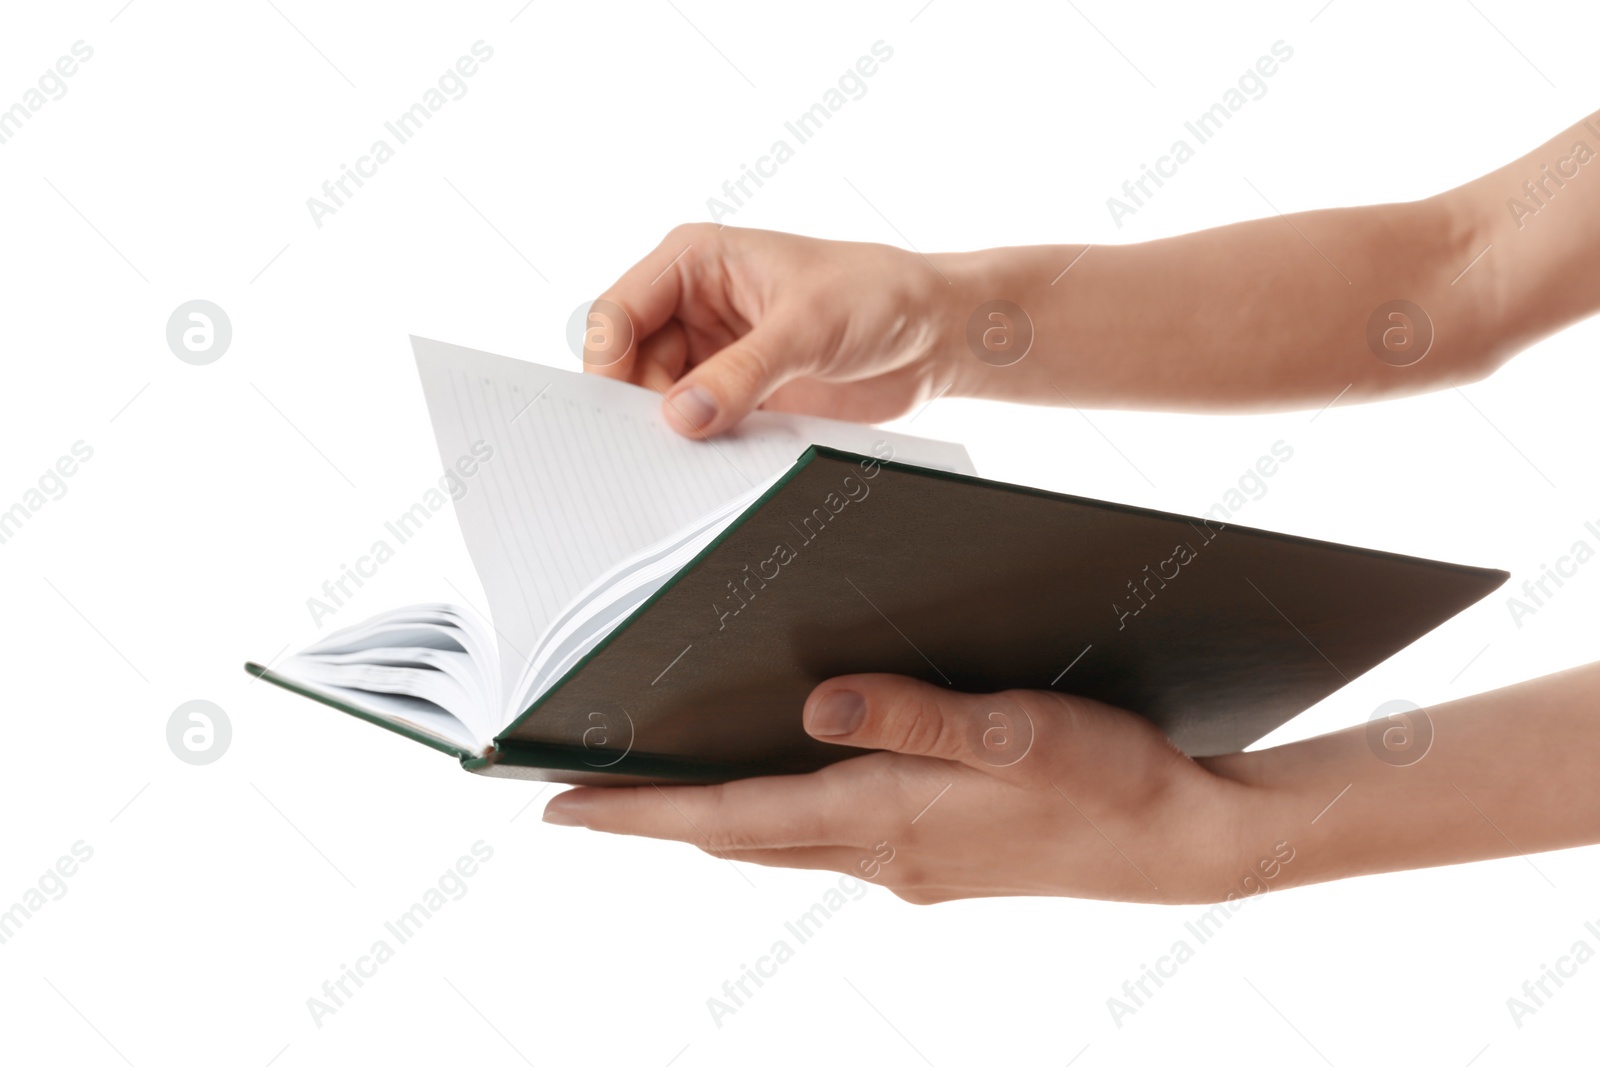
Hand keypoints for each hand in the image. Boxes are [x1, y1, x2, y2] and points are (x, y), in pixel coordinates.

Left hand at [540, 674, 1259, 904]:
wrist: (1185, 845)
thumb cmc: (1109, 777)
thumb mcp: (1016, 729)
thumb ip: (912, 715)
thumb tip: (813, 704)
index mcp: (886, 816)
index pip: (728, 817)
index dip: (639, 814)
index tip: (558, 806)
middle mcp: (883, 853)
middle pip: (739, 835)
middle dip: (658, 818)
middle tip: (586, 792)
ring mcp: (910, 866)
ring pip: (783, 841)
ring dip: (717, 818)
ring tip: (665, 786)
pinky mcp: (939, 863)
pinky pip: (832, 842)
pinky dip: (782, 818)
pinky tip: (791, 787)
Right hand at [582, 224, 970, 436]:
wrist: (933, 334)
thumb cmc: (878, 296)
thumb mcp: (806, 329)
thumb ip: (741, 374)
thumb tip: (680, 417)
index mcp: (694, 261)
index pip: (620, 313)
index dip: (608, 363)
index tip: (615, 414)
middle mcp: (693, 305)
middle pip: (631, 365)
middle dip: (640, 406)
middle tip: (655, 451)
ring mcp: (713, 353)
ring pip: (660, 401)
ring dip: (673, 433)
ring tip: (696, 459)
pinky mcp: (737, 394)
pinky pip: (699, 426)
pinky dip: (701, 448)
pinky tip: (716, 464)